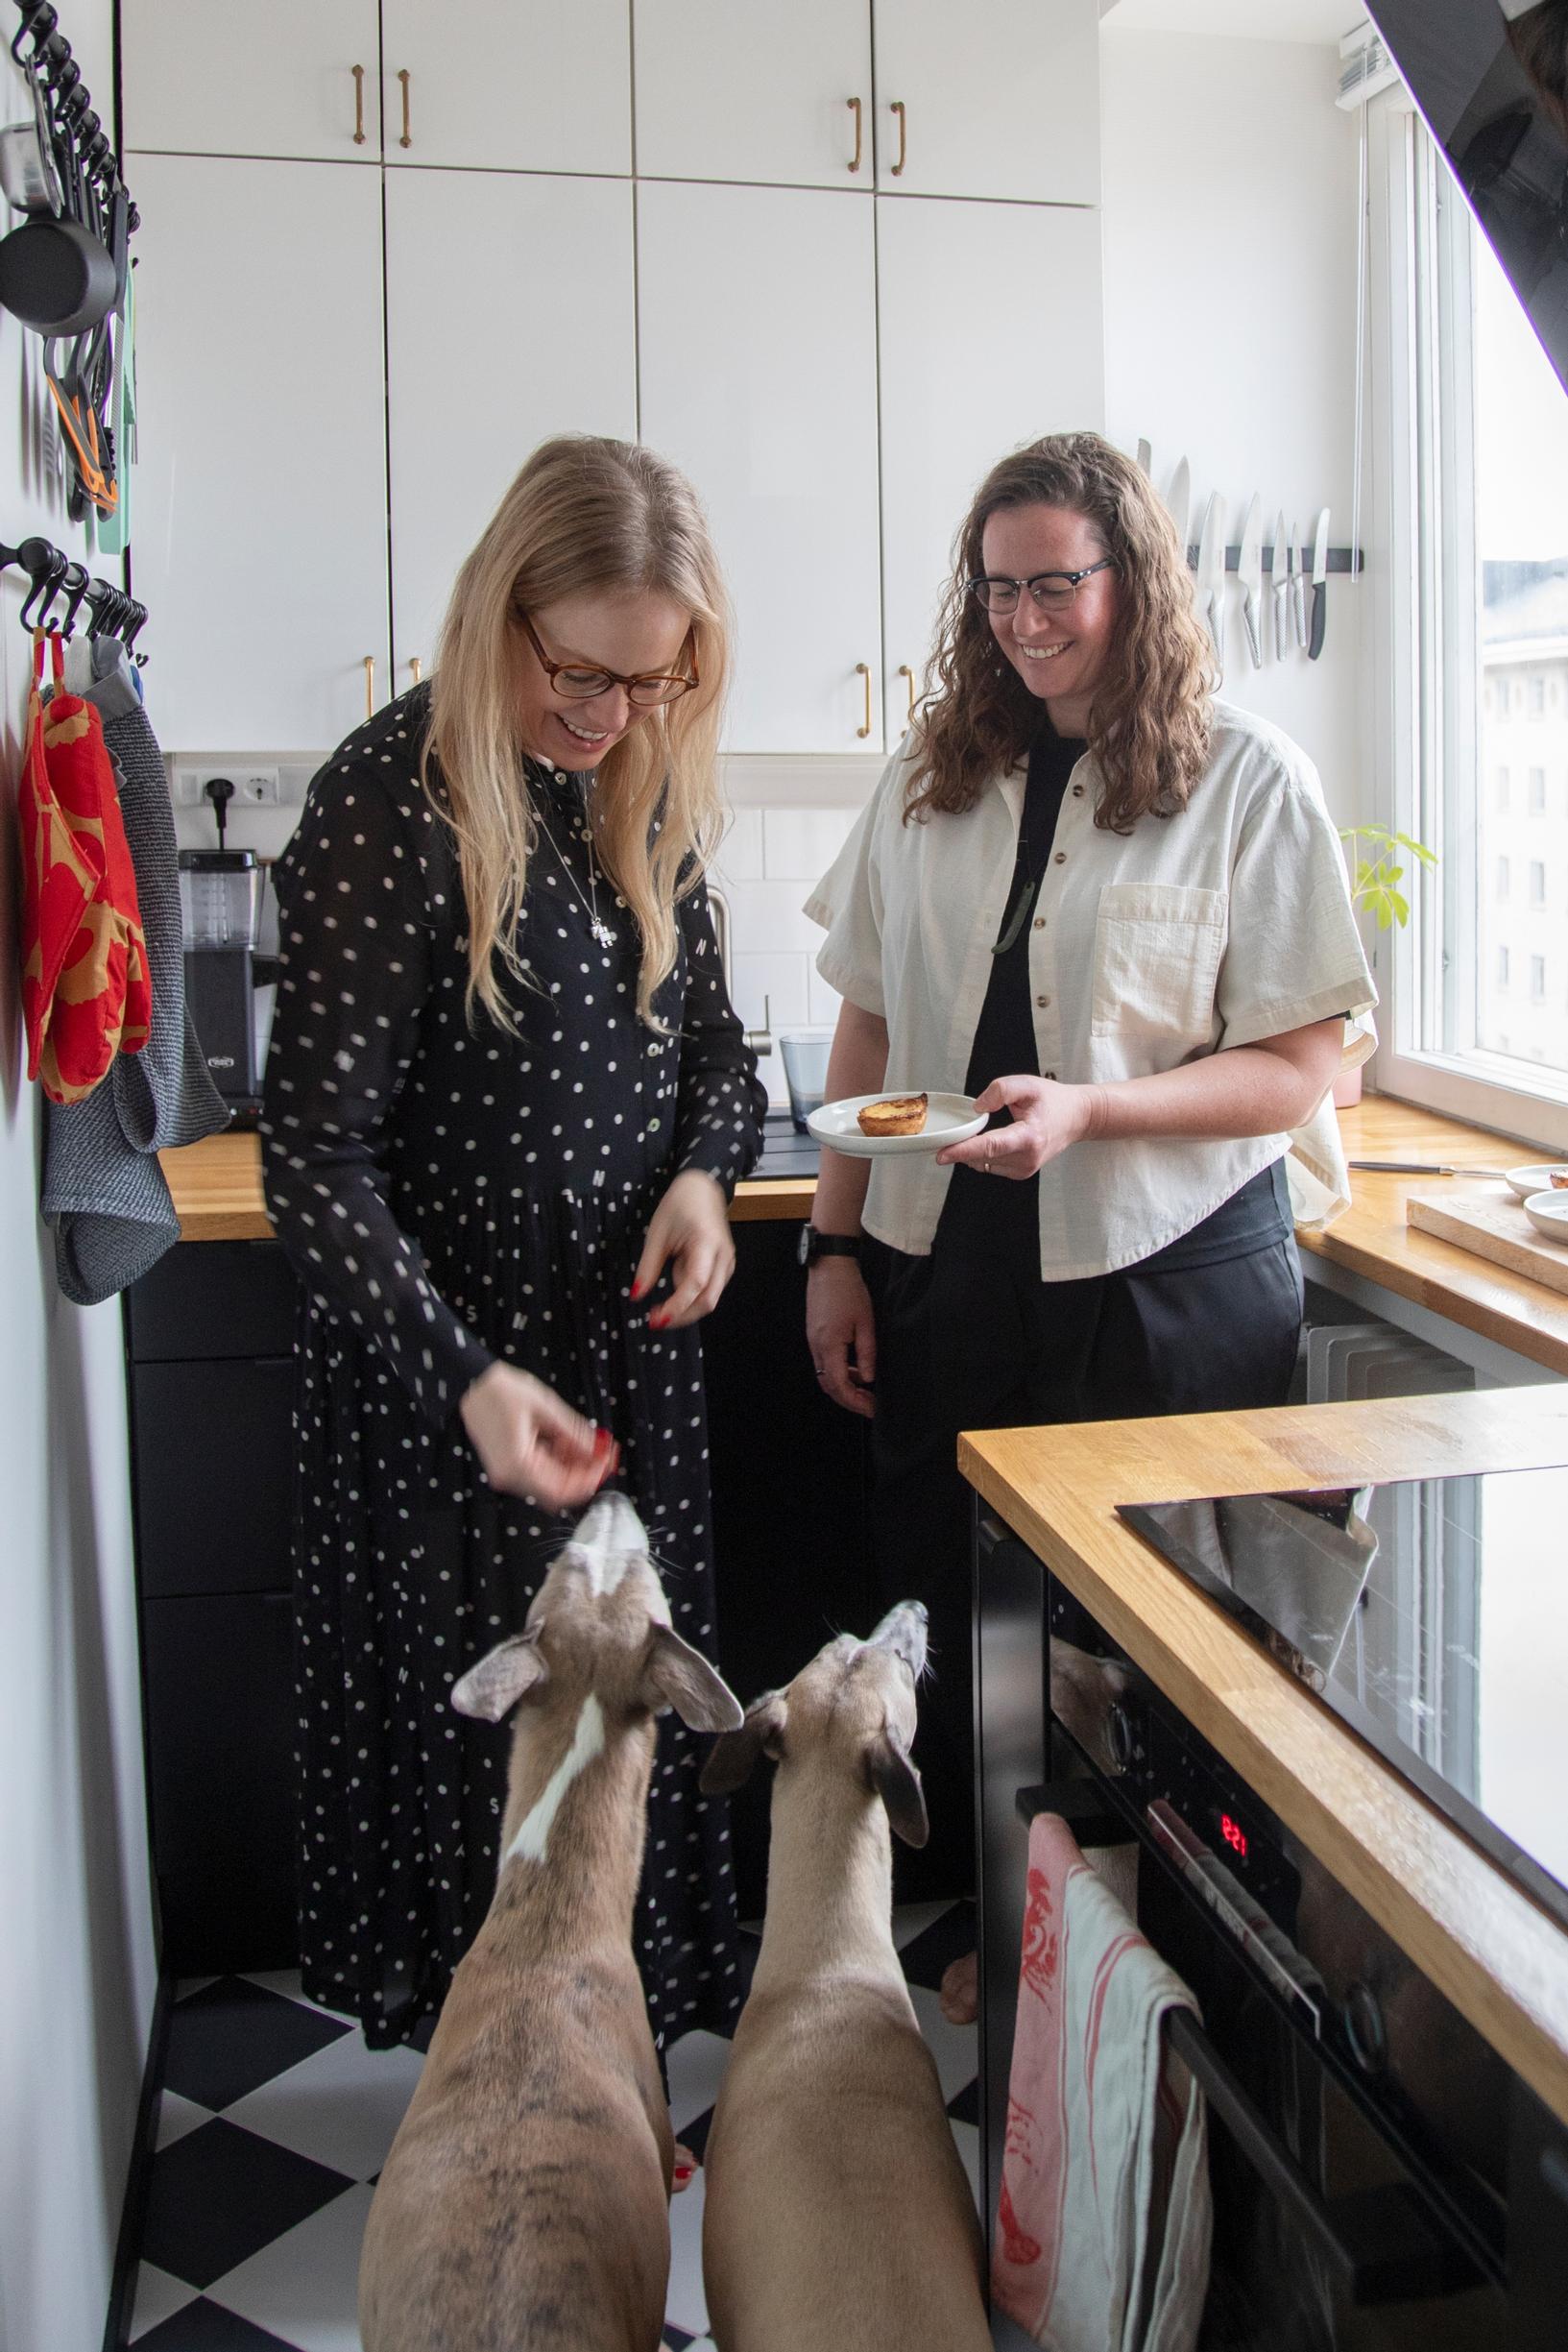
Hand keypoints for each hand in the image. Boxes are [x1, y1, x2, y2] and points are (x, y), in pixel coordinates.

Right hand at [460, 1363, 616, 1508]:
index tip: (605, 1464)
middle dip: (582, 1475)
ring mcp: (505, 1473)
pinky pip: (536, 1474)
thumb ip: (574, 1433)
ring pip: (547, 1484)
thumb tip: (596, 1450)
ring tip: (583, 1443)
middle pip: (555, 1492)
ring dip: (570, 1469)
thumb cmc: (502, 1390)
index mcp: (518, 1463)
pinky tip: (564, 1443)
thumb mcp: (546, 1407)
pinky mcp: (505, 1466)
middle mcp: (509, 1475)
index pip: (560, 1490)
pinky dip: (555, 1463)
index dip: (587, 1480)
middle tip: (601, 1456)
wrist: (470, 1384)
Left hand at [633, 1168, 735, 1329]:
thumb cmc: (680, 1204)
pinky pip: (709, 1290)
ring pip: (710, 1299)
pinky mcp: (725, 1266)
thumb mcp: (657, 1233)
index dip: (677, 1306)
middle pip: (708, 1300)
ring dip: (686, 1307)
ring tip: (661, 1302)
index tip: (657, 1319)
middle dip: (683, 1315)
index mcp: (706, 1242)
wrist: (703, 1188)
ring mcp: (728, 1262)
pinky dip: (691, 1296)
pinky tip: (676, 1281)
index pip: (695, 1284)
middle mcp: (724, 1256)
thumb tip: (637, 1294)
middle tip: (656, 1320)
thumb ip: (648, 1266)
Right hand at [806, 1256, 875, 1417]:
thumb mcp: (865, 1322)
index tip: (871, 1409)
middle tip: (869, 1406)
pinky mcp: (815, 1335)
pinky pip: (825, 1362)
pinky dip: (839, 1372)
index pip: (840, 1385)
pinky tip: (855, 1370)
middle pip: (828, 1385)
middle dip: (848, 1400)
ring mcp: (813, 1341)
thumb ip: (867, 1353)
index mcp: (829, 1345)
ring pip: (825, 1375)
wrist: (829, 1267)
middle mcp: (817, 1347)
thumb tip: (867, 1378)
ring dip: (843, 1386)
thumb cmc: (849, 1291)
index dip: (855, 1401)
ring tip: (865, 1390)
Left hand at [936, 1074, 1094, 1178]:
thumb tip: (978, 1108)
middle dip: (963, 1146)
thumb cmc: (1053, 1101)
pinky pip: (991, 1165)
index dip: (963, 1151)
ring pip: (984, 1163)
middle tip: (953, 1132)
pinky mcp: (1021, 1173)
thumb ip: (1001, 1090)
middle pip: (983, 1156)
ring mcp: (1025, 1169)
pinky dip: (984, 1154)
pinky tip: (993, 1139)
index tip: (942, 1154)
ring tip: (985, 1130)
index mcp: (1029, 1137)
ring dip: (974, 1150)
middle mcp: (1027, 1158)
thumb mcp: (1028, 1084)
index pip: (990, 1147)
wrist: (1077, 1118)